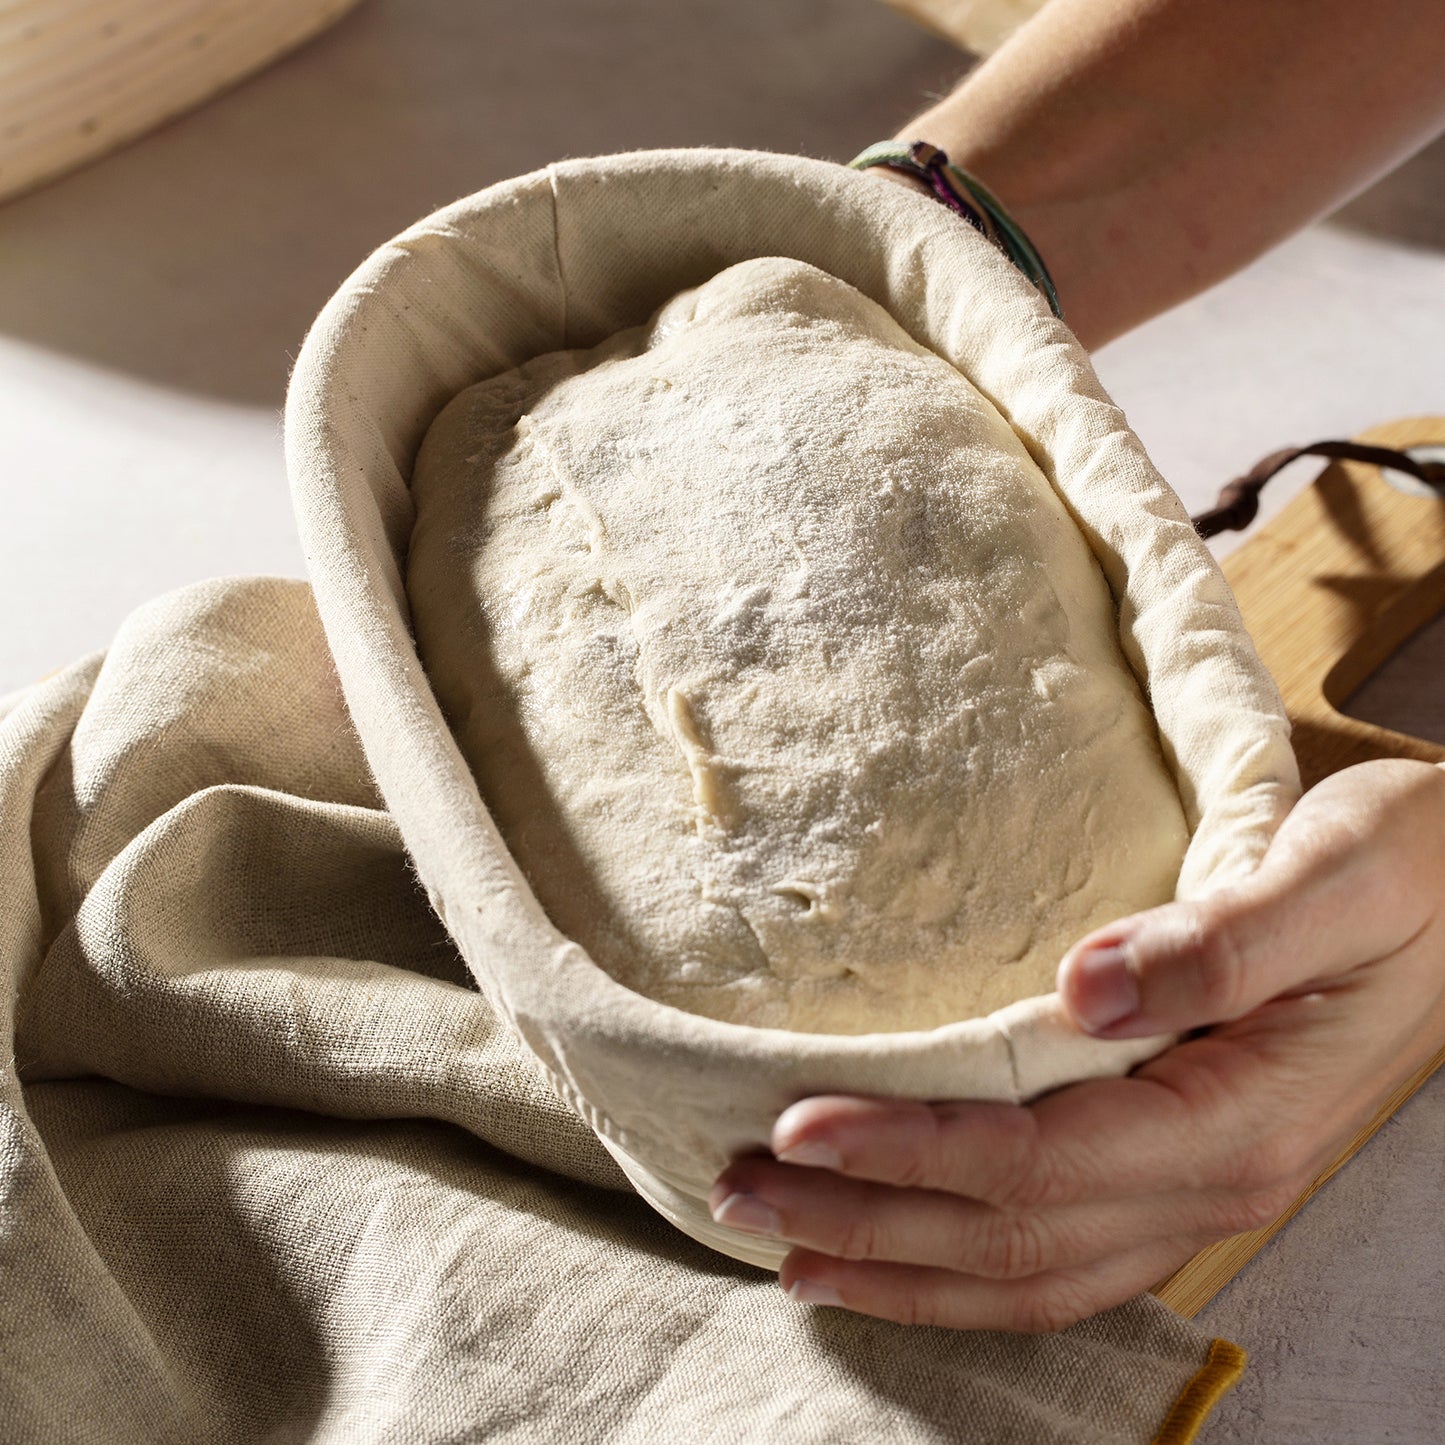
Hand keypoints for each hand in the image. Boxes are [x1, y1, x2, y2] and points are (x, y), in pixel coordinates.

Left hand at [709, 759, 1444, 1330]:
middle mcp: (1212, 1180)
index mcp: (1236, 1116)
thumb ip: (1222, 939)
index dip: (909, 1155)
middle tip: (735, 1197)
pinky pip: (1059, 1253)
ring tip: (783, 1254)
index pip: (1037, 1163)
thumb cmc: (1408, 871)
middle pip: (1010, 1238)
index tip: (796, 1130)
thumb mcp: (1338, 875)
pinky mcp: (1178, 1170)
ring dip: (898, 1267)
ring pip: (1028, 1273)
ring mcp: (1197, 1190)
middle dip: (865, 1227)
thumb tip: (1089, 986)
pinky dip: (961, 1268)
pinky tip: (895, 1256)